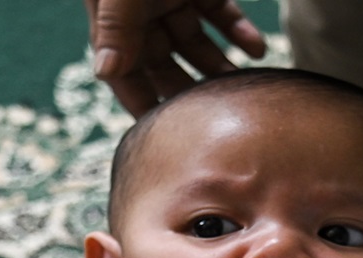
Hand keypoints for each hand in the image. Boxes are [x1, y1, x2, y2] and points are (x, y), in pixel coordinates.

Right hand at [86, 0, 266, 114]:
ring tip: (243, 91)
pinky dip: (239, 32)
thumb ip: (116, 26)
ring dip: (219, 68)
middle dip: (187, 94)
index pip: (125, 73)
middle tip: (215, 122)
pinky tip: (258, 50)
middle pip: (164, 66)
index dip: (141, 104)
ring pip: (196, 43)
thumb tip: (104, 73)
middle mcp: (141, 15)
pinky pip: (220, 13)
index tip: (164, 139)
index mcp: (115, 21)